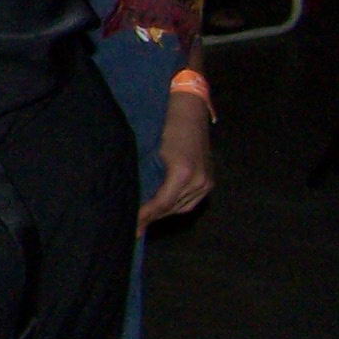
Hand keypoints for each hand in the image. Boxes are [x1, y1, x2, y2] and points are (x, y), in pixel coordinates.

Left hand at [138, 88, 212, 228]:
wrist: (188, 109)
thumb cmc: (164, 126)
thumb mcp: (151, 151)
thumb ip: (144, 175)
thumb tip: (129, 195)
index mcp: (183, 173)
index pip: (161, 204)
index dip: (145, 217)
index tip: (131, 228)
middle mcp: (199, 180)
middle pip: (172, 208)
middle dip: (152, 218)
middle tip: (134, 226)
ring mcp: (207, 181)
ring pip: (182, 207)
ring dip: (163, 214)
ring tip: (145, 219)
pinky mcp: (209, 180)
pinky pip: (191, 200)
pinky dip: (176, 206)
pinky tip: (162, 208)